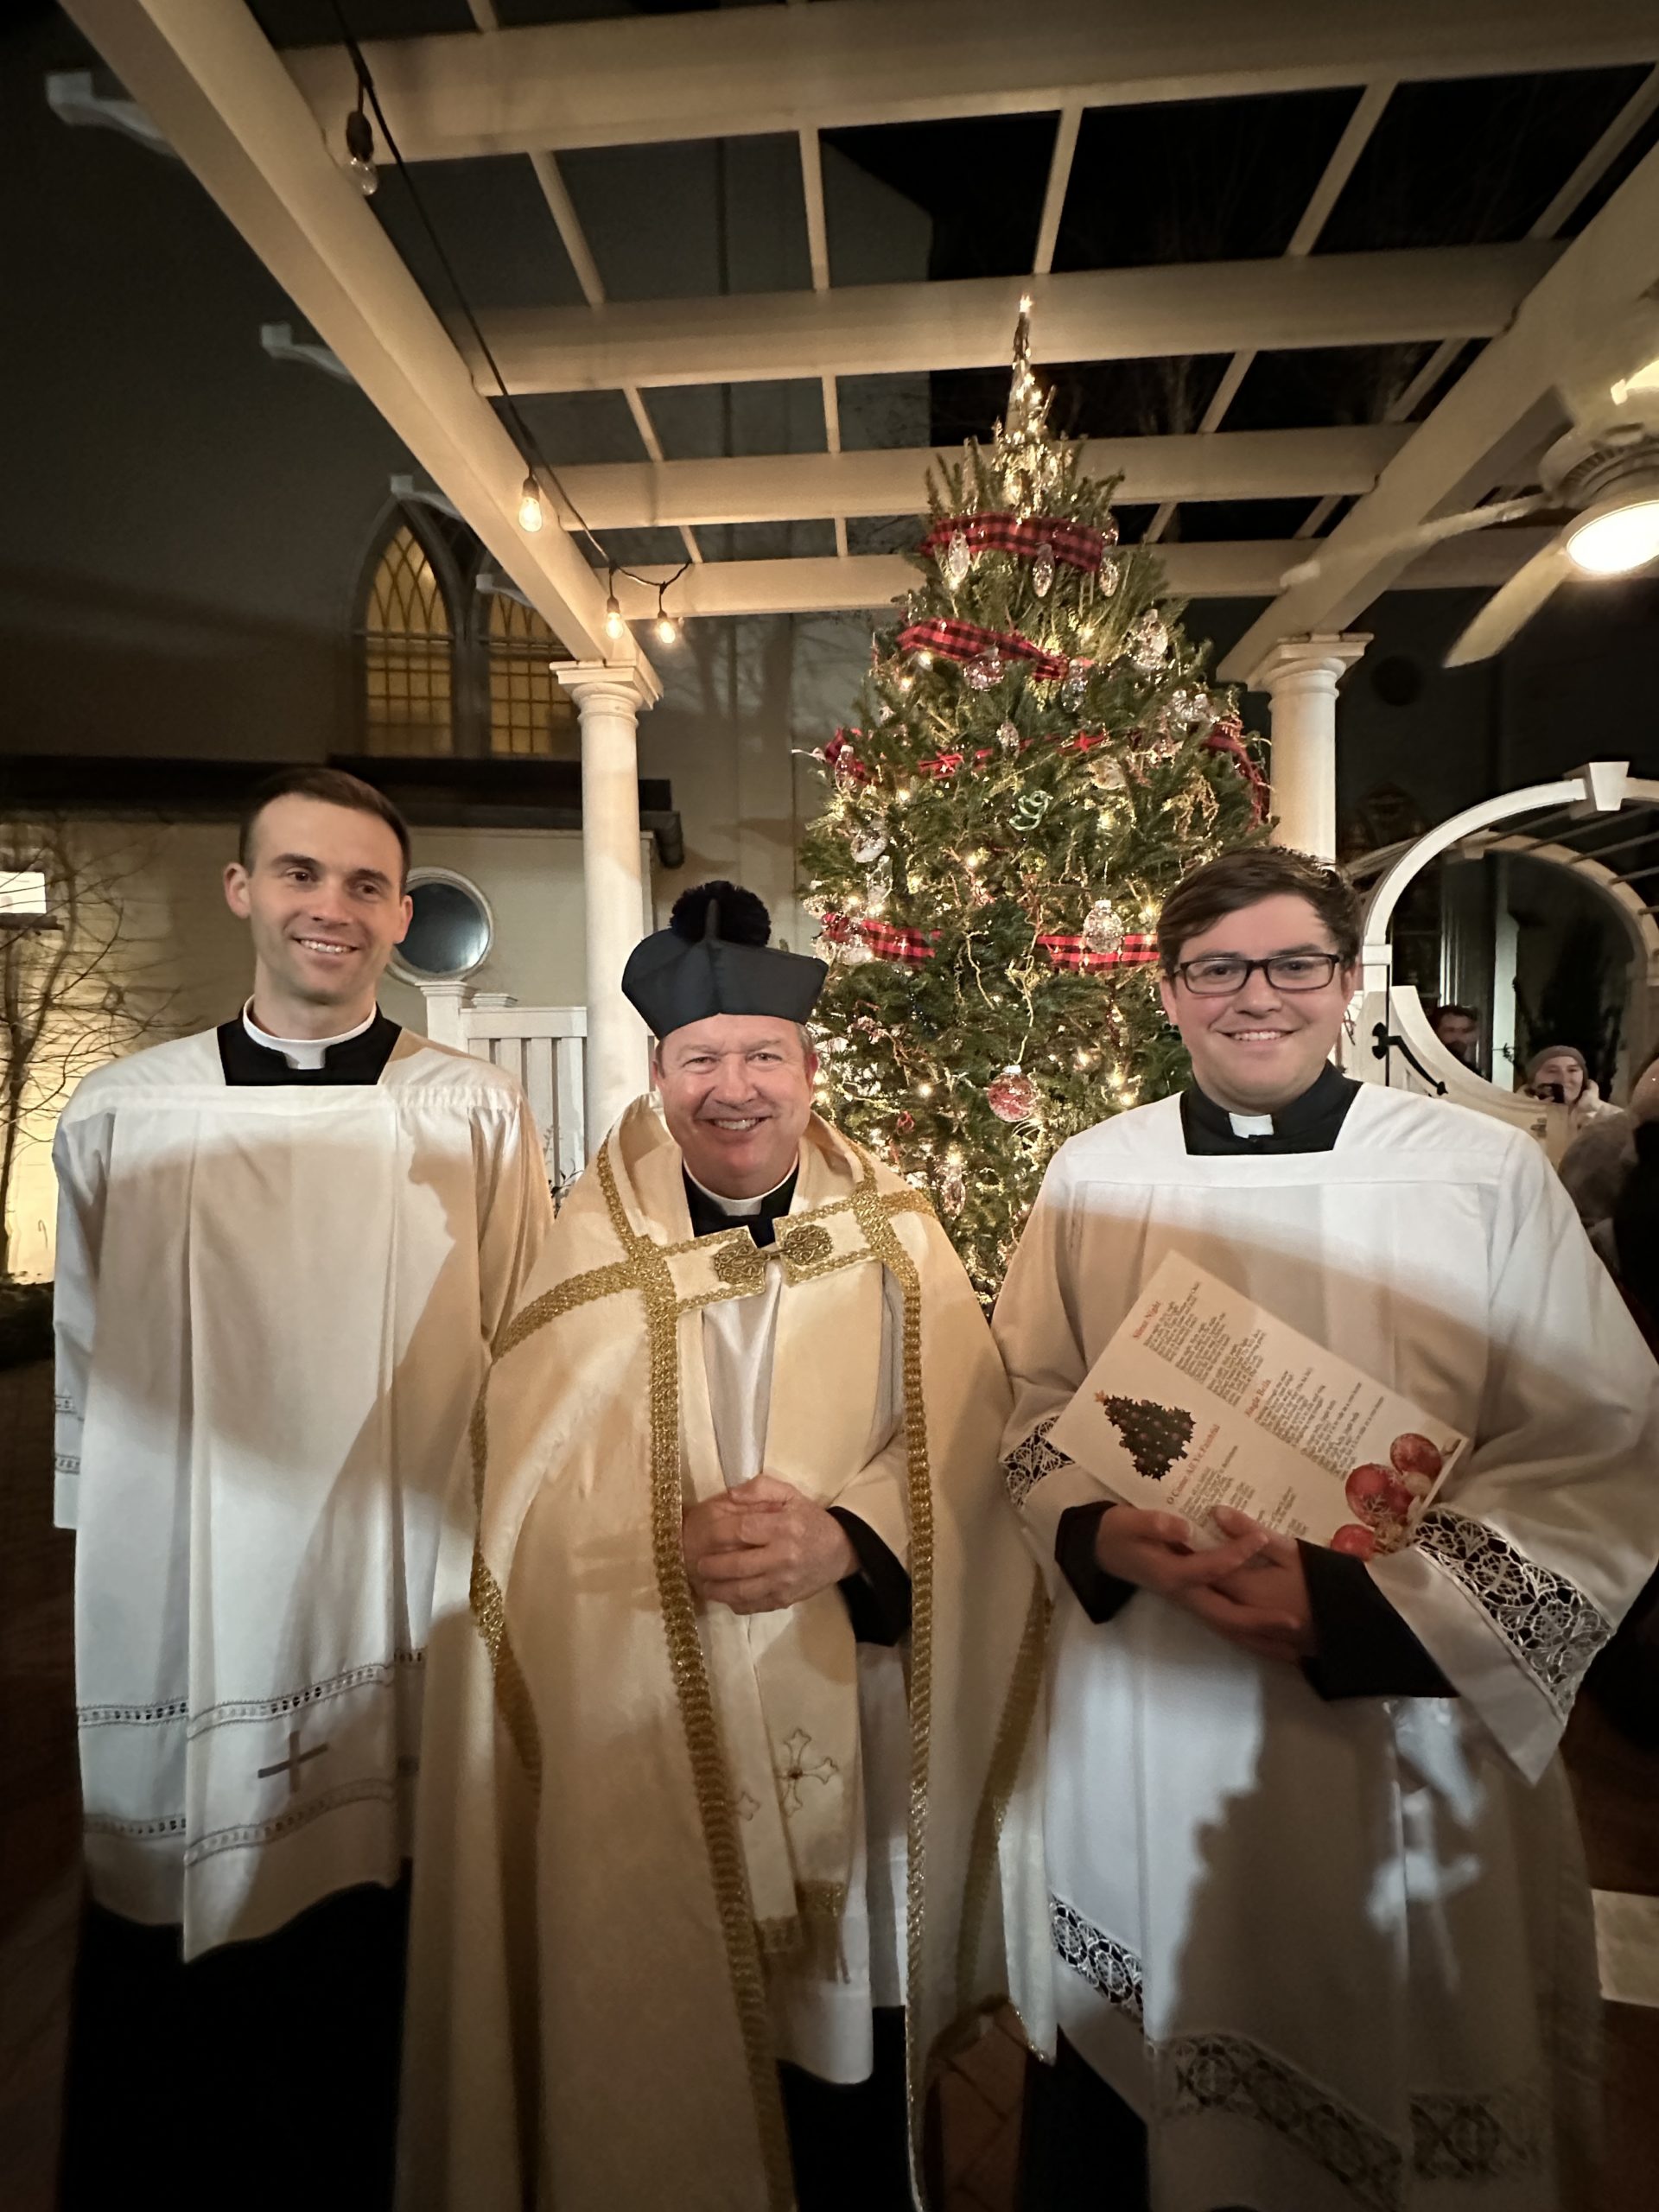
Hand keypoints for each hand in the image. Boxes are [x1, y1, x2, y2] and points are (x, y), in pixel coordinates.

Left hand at [682, 1474, 856, 1615]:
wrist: (842, 1551)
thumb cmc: (810, 1520)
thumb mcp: (790, 1494)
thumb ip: (760, 1489)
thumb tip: (729, 1495)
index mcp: (784, 1527)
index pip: (742, 1531)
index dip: (717, 1534)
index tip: (702, 1535)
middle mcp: (783, 1558)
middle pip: (737, 1565)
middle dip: (711, 1566)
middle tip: (697, 1563)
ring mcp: (784, 1583)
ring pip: (741, 1592)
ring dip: (716, 1590)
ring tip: (703, 1583)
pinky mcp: (785, 1600)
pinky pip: (752, 1606)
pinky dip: (734, 1603)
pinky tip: (724, 1595)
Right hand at [1094, 1504, 1307, 1663]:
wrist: (1104, 1550)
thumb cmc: (1119, 1533)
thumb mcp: (1128, 1523)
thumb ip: (1153, 1524)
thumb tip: (1184, 1527)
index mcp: (1170, 1575)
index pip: (1208, 1569)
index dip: (1234, 1554)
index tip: (1260, 1538)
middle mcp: (1184, 1595)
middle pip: (1225, 1616)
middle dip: (1259, 1621)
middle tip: (1293, 1622)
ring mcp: (1190, 1602)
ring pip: (1228, 1627)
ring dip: (1260, 1638)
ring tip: (1295, 1650)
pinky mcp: (1195, 1601)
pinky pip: (1226, 1623)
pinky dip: (1250, 1635)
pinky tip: (1273, 1641)